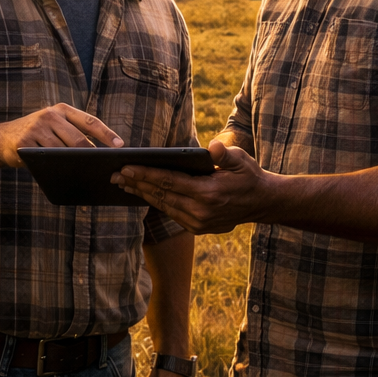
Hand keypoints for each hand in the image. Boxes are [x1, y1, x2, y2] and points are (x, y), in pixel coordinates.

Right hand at [0, 104, 123, 169]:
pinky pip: (46, 157)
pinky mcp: (25, 142)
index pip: (89, 121)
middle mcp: (50, 115)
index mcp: (61, 109)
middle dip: (90, 155)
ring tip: (85, 173)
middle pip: (78, 139)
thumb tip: (96, 152)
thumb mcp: (53, 126)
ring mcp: (37, 127)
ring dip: (74, 163)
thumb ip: (71, 133)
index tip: (120, 145)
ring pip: (63, 150)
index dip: (106, 133)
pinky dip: (56, 167)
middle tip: (101, 167)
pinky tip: (62, 173)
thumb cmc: (36, 134)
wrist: (1, 139)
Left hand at [112, 138, 268, 233]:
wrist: (262, 203)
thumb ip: (224, 153)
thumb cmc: (249, 176)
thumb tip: (212, 147)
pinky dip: (156, 203)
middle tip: (114, 175)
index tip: (126, 168)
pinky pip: (171, 213)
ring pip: (164, 206)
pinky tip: (143, 194)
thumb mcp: (241, 159)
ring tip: (123, 184)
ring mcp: (199, 223)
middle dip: (136, 184)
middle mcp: (201, 212)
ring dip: (142, 195)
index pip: (169, 182)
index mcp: (208, 194)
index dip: (146, 174)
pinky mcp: (198, 228)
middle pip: (161, 195)